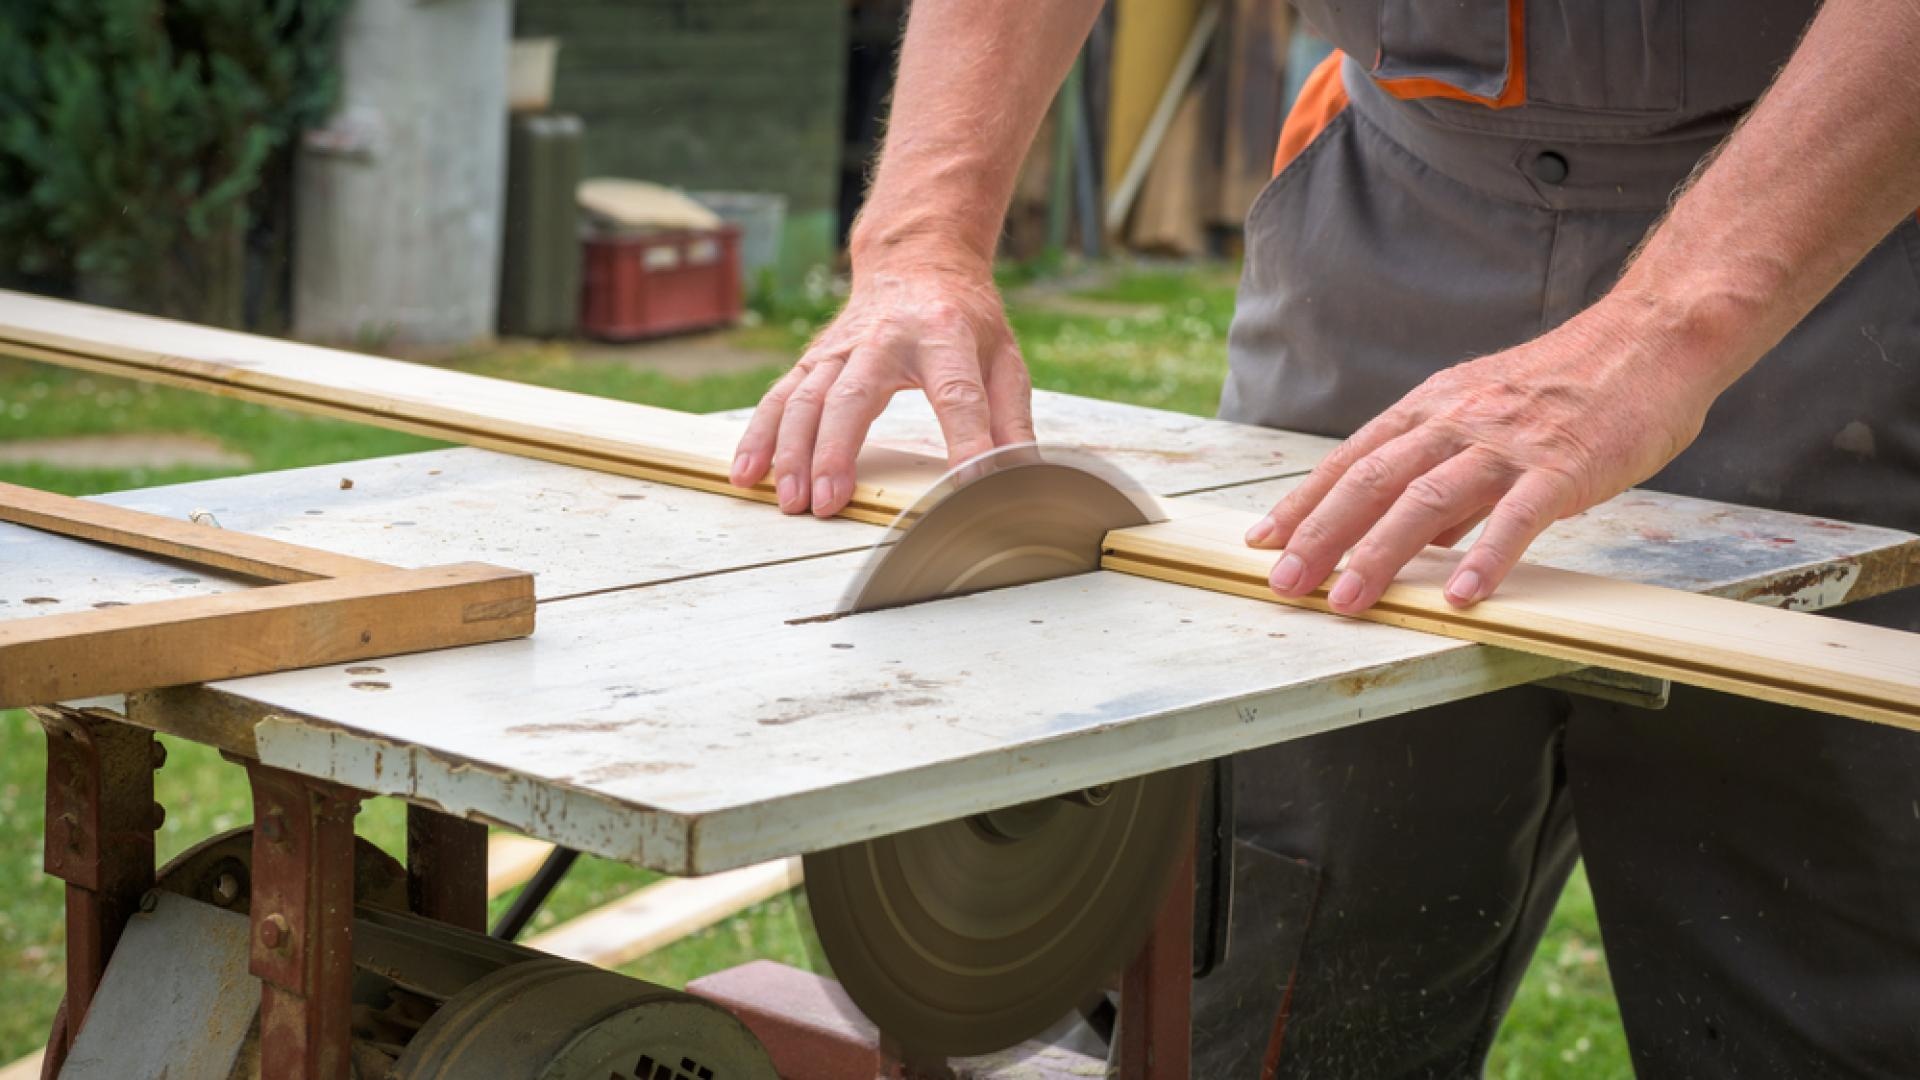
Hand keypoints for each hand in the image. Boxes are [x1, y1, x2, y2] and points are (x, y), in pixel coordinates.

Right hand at [730, 261, 1033, 516]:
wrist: (918, 260)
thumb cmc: (966, 319)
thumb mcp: (1005, 359)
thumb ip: (1011, 422)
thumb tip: (1021, 479)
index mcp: (945, 336)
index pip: (958, 395)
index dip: (967, 442)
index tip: (969, 486)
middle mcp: (885, 338)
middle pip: (854, 396)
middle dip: (836, 451)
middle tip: (827, 504)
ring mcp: (842, 348)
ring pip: (806, 397)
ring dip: (791, 451)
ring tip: (789, 501)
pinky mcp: (815, 358)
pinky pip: (779, 396)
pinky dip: (760, 436)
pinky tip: (748, 473)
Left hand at [1244, 303, 1722, 611]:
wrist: (1650, 340)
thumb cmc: (1566, 387)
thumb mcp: (1486, 418)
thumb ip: (1445, 476)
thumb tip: (1413, 541)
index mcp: (1432, 409)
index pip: (1352, 461)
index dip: (1304, 503)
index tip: (1263, 542)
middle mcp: (1457, 421)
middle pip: (1371, 482)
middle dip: (1320, 537)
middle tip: (1285, 584)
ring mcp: (1507, 443)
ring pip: (1426, 499)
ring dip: (1380, 555)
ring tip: (1348, 601)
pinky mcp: (1563, 465)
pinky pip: (1517, 516)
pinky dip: (1486, 555)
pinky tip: (1462, 595)